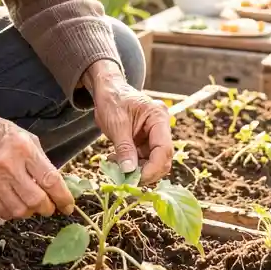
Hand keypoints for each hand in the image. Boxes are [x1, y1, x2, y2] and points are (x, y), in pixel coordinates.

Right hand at [0, 106, 73, 219]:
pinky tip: (17, 203)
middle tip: (50, 206)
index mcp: (24, 150)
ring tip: (32, 204)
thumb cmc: (0, 134)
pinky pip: (3, 212)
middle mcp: (8, 167)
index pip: (50, 180)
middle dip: (48, 208)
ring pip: (20, 211)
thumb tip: (57, 187)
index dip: (63, 197)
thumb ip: (42, 162)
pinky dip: (14, 212)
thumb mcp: (27, 139)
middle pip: (36, 200)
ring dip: (31, 212)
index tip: (68, 206)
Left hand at [85, 60, 172, 184]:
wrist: (107, 89)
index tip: (137, 179)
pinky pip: (143, 158)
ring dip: (137, 170)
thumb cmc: (112, 100)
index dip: (153, 168)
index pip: (163, 149)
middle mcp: (160, 127)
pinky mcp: (145, 140)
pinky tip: (117, 162)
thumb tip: (129, 171)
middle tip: (126, 179)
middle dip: (146, 171)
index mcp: (158, 117)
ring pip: (153, 161)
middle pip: (162, 158)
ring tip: (116, 167)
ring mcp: (154, 134)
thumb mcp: (116, 124)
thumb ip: (125, 148)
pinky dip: (132, 164)